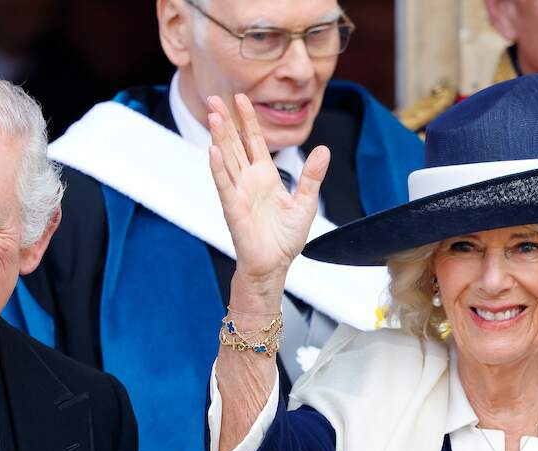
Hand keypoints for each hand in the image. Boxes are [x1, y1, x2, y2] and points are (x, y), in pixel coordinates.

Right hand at [206, 94, 328, 300]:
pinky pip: (224, 185)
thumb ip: (311, 176)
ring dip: (219, 138)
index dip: (248, 120)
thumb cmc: (285, 239)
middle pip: (235, 144)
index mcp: (266, 177)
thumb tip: (324, 150)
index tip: (241, 99)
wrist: (275, 266)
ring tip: (213, 116)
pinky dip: (218, 169)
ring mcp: (239, 193)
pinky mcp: (234, 209)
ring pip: (227, 159)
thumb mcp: (305, 203)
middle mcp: (249, 181)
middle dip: (225, 121)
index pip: (254, 141)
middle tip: (214, 98)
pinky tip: (213, 151)